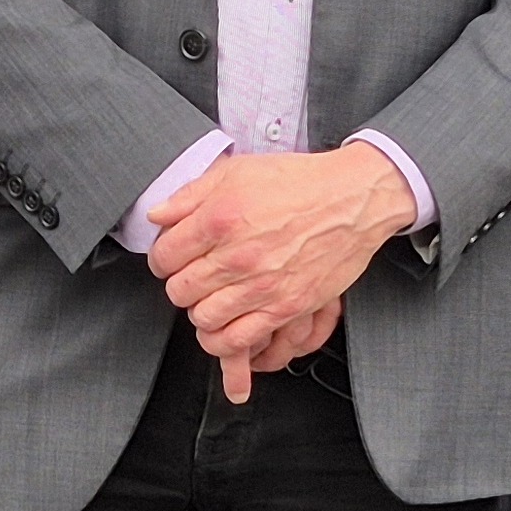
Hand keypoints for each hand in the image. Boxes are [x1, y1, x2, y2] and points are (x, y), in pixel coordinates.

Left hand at [148, 145, 415, 391]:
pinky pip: (237, 339)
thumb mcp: (238, 171)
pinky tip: (223, 326)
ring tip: (210, 298)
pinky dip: (222, 339)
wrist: (353, 200)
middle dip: (181, 283)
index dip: (163, 258)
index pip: (164, 256)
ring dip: (200, 310)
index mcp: (220, 218)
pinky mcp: (285, 307)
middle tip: (194, 275)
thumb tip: (157, 216)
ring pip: (202, 318)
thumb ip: (190, 195)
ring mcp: (261, 285)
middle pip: (180, 290)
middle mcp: (238, 255)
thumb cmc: (300, 182)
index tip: (172, 258)